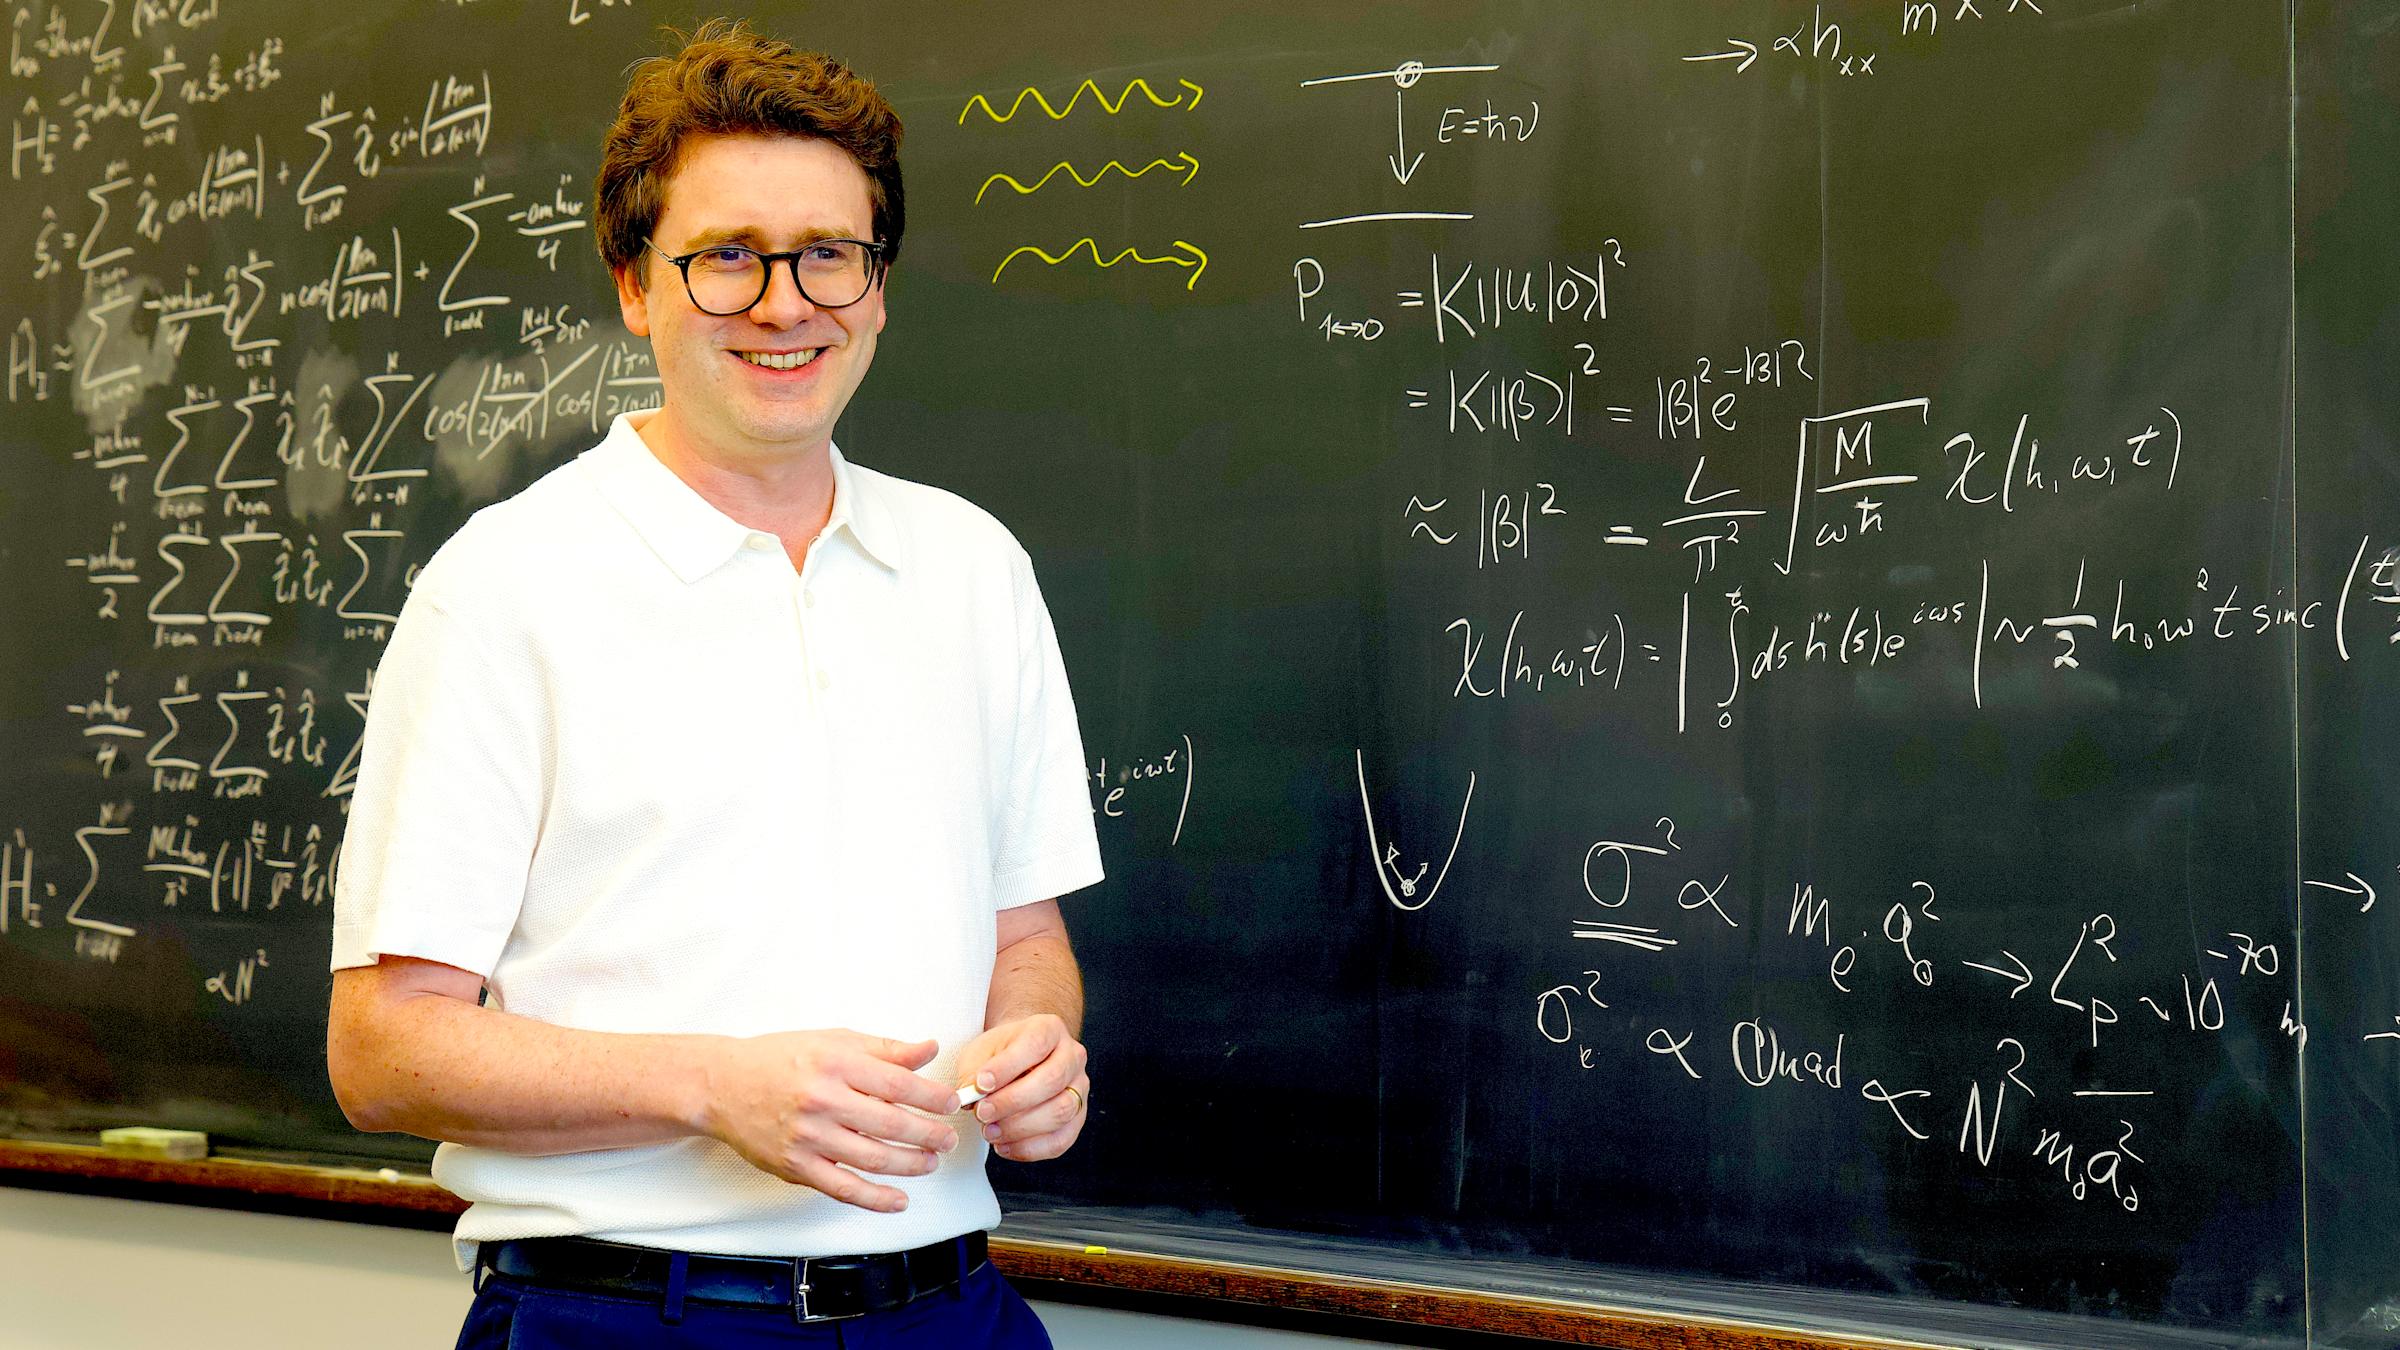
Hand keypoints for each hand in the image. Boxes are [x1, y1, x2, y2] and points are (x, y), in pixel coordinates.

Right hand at [699, 1030, 961, 1211]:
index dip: (932, 1097)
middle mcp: (822, 1100)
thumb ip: (884, 1048)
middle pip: (891, 1123)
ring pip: (873, 1158)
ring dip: (911, 1164)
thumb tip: (929, 1049)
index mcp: (835, 1063)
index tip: (951, 1103)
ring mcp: (808, 1136)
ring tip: (931, 1162)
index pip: (898, 1084)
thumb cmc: (780, 1058)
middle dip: (929, 1134)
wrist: (722, 1085)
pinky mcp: (795, 1166)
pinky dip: (875, 1199)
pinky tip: (899, 1200)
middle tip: (950, 1138)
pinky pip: (842, 1188)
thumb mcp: (833, 1040)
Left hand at [954, 1014, 1088, 1161]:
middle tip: (983, 1113)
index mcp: (1050, 1030)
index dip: (1007, 1067)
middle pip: (1052, 1080)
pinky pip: (1061, 1140)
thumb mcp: (982, 1051)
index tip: (981, 1084)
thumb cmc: (1002, 1053)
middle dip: (1012, 1102)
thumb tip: (970, 1096)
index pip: (1035, 1045)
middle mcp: (1072, 1056)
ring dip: (1020, 1127)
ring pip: (1061, 1111)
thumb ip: (974, 1071)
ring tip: (990, 1131)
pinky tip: (1005, 1146)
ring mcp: (1079, 1088)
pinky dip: (1030, 1148)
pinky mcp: (1077, 1118)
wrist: (1022, 1058)